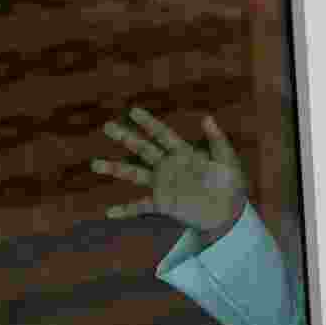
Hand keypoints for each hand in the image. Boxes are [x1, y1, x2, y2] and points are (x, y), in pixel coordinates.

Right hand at [91, 106, 247, 232]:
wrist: (229, 213)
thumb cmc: (230, 184)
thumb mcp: (227, 161)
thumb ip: (217, 140)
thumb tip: (207, 117)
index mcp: (184, 153)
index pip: (163, 135)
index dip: (149, 123)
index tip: (133, 111)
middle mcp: (169, 167)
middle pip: (143, 149)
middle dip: (126, 138)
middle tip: (107, 126)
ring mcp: (164, 185)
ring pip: (135, 174)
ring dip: (115, 169)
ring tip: (95, 164)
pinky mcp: (163, 204)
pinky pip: (141, 207)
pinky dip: (126, 210)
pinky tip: (109, 213)